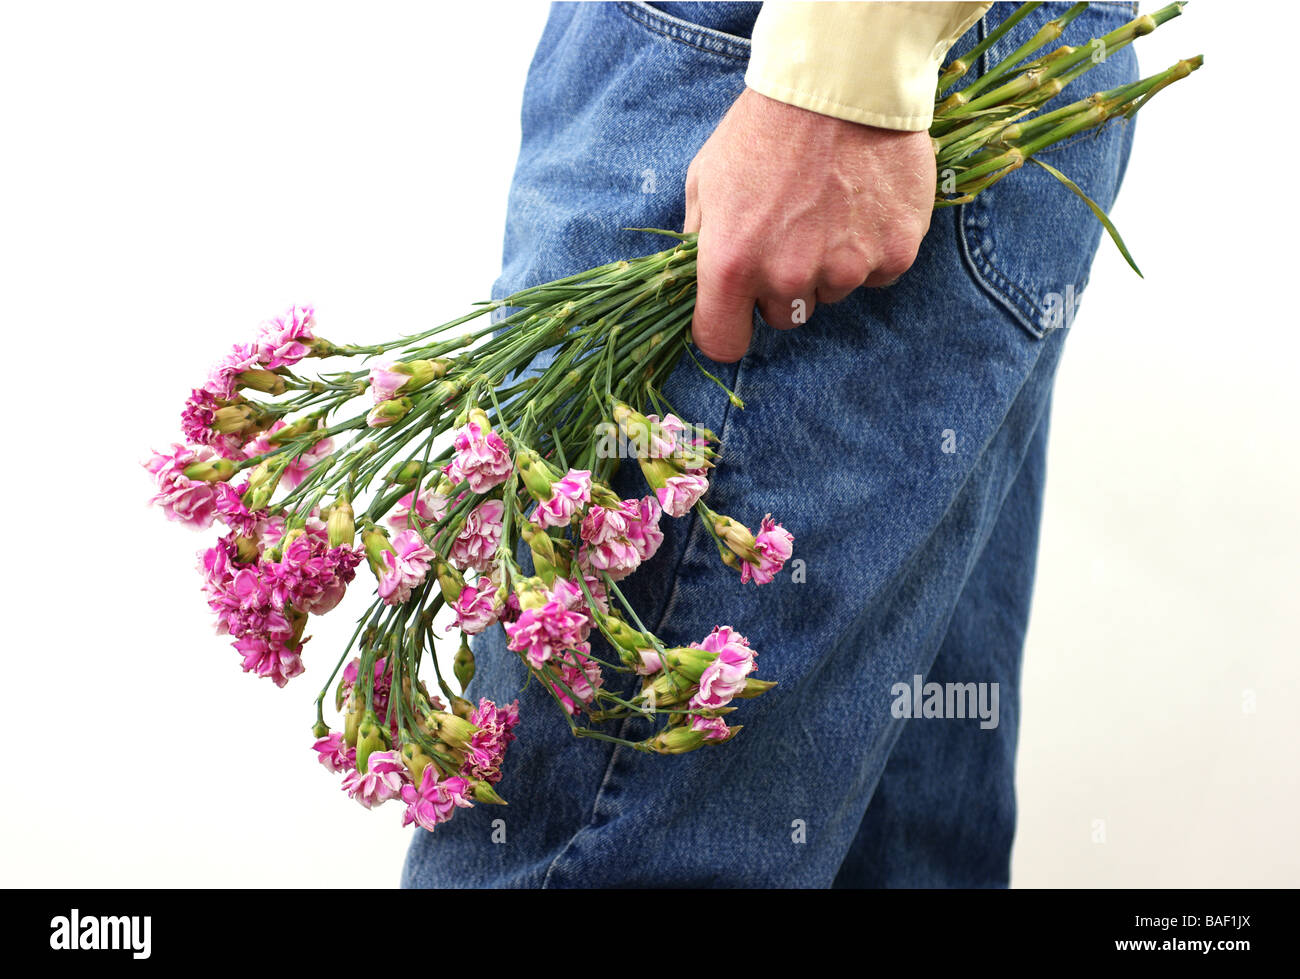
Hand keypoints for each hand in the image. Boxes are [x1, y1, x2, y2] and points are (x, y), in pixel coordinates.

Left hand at [683, 88, 934, 362]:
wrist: (841, 82)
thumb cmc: (764, 127)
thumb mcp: (706, 178)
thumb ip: (700, 238)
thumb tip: (698, 277)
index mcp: (731, 264)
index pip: (723, 343)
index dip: (726, 331)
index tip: (734, 316)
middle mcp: (788, 277)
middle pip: (782, 317)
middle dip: (782, 287)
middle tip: (791, 233)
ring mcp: (846, 269)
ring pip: (831, 293)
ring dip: (829, 264)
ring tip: (829, 207)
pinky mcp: (894, 254)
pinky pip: (876, 273)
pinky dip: (871, 248)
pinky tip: (863, 205)